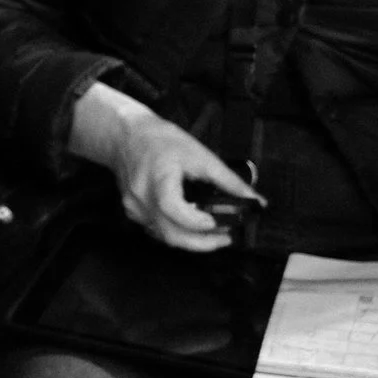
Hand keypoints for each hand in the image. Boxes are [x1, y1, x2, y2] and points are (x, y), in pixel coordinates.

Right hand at [67, 83, 258, 251]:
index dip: (197, 221)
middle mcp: (141, 197)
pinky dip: (176, 233)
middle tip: (225, 238)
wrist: (125, 135)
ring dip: (191, 241)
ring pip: (164, 237)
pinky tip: (190, 226)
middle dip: (202, 243)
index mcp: (156, 179)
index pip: (173, 209)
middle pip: (170, 234)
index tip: (217, 221)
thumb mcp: (199, 154)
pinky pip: (156, 231)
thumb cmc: (158, 139)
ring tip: (213, 232)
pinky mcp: (133, 212)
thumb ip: (227, 180)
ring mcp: (134, 207)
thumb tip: (252, 199)